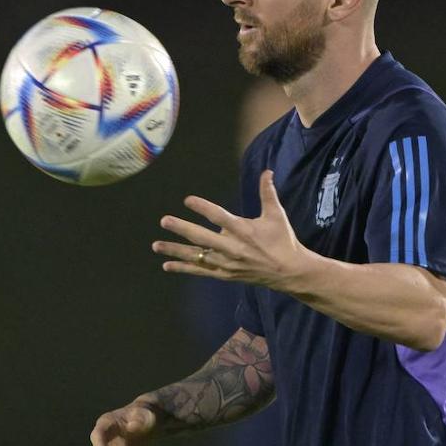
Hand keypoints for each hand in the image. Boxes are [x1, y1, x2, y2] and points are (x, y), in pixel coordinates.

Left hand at [152, 170, 314, 290]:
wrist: (290, 272)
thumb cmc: (283, 240)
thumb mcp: (277, 215)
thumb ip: (267, 192)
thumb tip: (267, 171)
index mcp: (244, 230)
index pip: (219, 217)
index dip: (203, 208)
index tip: (187, 200)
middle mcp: (233, 248)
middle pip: (203, 238)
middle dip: (182, 229)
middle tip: (164, 220)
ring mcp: (227, 263)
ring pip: (197, 257)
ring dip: (176, 251)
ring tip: (155, 245)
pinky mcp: (225, 274)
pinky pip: (201, 271)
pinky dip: (184, 268)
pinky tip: (166, 265)